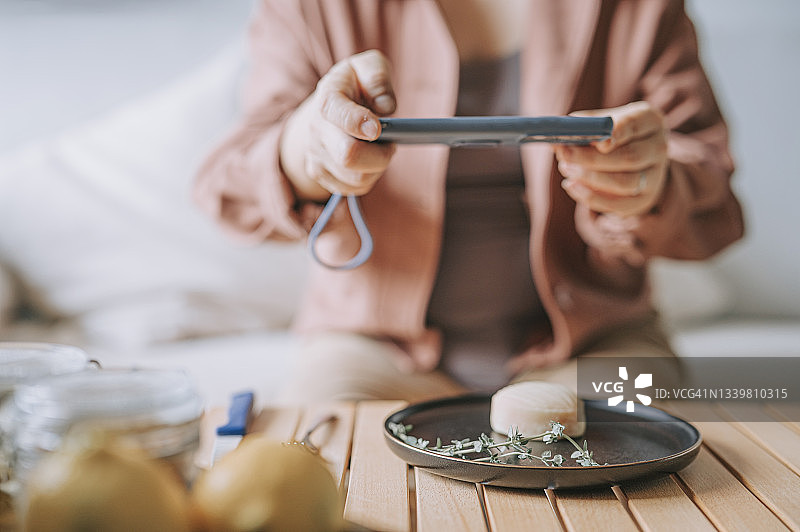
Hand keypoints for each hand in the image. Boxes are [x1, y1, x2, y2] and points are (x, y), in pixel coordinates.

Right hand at [280, 50, 396, 201]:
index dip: (359, 123)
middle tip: (391, 144)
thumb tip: (386, 107)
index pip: (337, 114)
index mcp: (327, 98)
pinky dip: (370, 178)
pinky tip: (370, 162)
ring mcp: (315, 155)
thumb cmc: (355, 85)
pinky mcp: (320, 174)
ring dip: (377, 168)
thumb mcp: (369, 66)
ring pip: (356, 178)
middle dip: (380, 155)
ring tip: (380, 150)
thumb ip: (378, 77)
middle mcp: (315, 129)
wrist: (328, 107)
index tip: (378, 128)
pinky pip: (354, 188)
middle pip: (348, 156)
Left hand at [554, 101, 667, 216]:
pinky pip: (618, 204)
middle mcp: (658, 147)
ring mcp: (655, 176)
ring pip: (625, 182)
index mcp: (650, 121)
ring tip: (566, 169)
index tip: (598, 141)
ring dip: (591, 178)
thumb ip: (584, 126)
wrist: (635, 161)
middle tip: (564, 155)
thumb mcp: (603, 123)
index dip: (617, 132)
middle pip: (629, 157)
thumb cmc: (613, 136)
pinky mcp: (644, 199)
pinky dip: (592, 197)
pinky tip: (571, 186)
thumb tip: (561, 135)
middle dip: (592, 158)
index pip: (635, 125)